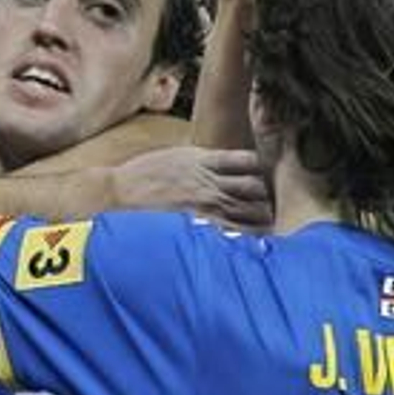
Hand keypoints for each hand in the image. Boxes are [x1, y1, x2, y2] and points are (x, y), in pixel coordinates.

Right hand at [112, 146, 271, 230]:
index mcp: (205, 159)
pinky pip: (231, 227)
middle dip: (267, 196)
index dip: (262, 169)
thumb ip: (202, 160)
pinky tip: (253, 238)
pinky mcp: (198, 220)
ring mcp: (204, 201)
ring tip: (266, 223)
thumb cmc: (146, 174)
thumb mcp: (177, 156)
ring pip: (248, 208)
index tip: (266, 177)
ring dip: (261, 215)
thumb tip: (222, 165)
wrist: (122, 190)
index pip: (249, 161)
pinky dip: (245, 231)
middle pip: (255, 186)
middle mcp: (210, 179)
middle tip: (271, 205)